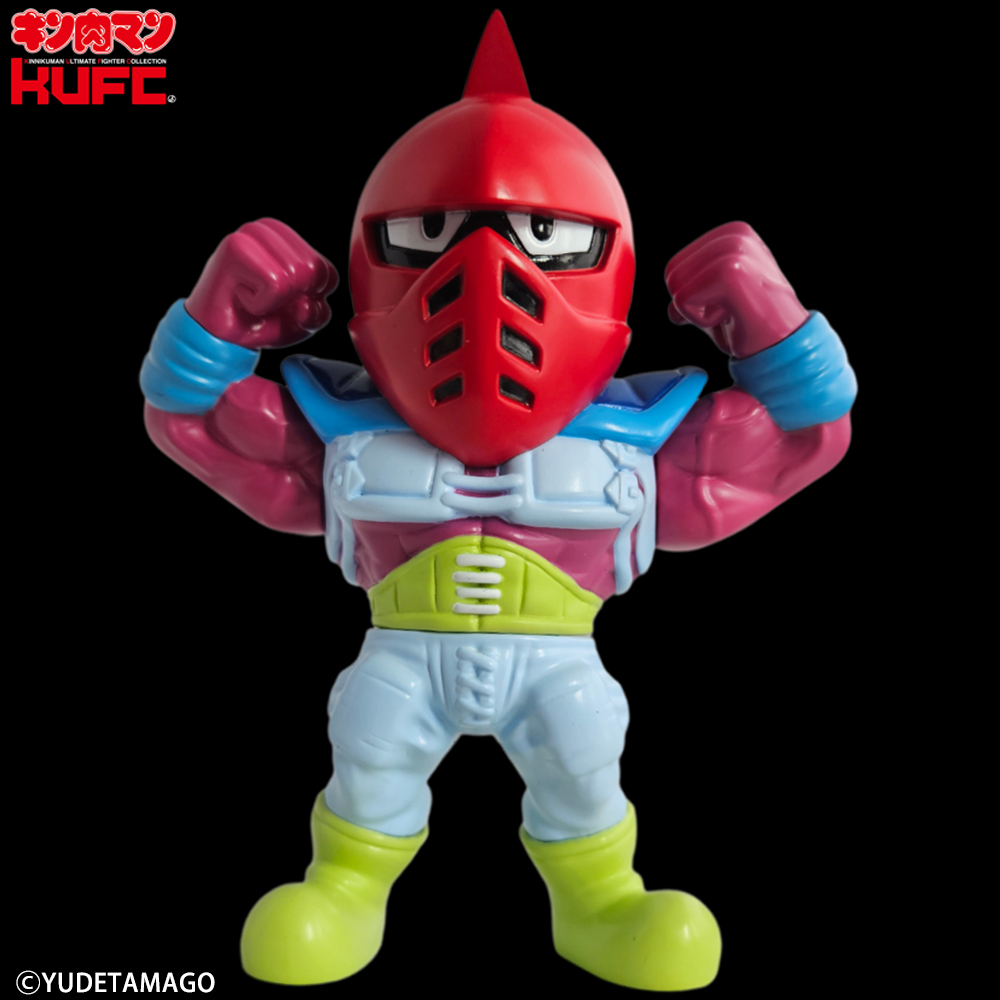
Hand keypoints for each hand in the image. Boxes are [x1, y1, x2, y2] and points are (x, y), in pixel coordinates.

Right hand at [186, 218, 338, 348]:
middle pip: (313, 272)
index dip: (309, 300)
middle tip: (263, 299)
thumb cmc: (260, 320)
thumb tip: (307, 302)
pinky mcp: (236, 246)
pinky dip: (261, 303)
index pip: (328, 273)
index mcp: (290, 239)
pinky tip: (241, 295)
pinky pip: (275, 284)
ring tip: (251, 295)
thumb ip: (318, 313)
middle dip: (291, 299)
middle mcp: (271, 229)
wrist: (219, 335)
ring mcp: (252, 233)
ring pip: (295, 275)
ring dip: (274, 301)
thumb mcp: (302, 321)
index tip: (281, 300)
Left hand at [665, 221, 808, 358]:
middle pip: (672, 275)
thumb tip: (671, 309)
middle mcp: (734, 235)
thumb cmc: (752, 328)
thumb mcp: (715, 307)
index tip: (726, 304)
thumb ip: (693, 298)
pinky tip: (733, 316)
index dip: (692, 298)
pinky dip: (703, 320)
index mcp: (732, 234)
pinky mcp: (729, 271)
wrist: (783, 346)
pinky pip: (683, 303)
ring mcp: (733, 250)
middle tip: (728, 310)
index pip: (675, 267)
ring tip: (732, 311)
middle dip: (693, 304)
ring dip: (699, 313)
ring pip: (677, 289)